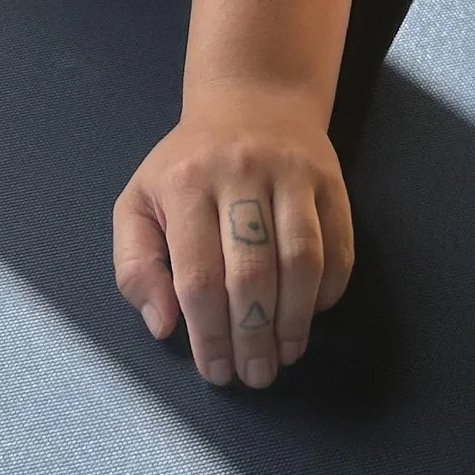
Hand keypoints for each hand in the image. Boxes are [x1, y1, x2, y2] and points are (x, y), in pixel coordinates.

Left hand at [112, 82, 354, 389]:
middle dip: (254, 335)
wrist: (251, 99)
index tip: (217, 371)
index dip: (209, 334)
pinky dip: (330, 291)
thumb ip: (136, 266)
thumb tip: (163, 324)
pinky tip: (312, 314)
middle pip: (252, 272)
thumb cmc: (187, 166)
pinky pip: (339, 246)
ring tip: (286, 354)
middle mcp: (240, 174)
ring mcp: (291, 174)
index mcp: (185, 185)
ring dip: (295, 319)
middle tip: (256, 375)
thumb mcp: (138, 205)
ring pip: (302, 260)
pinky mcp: (330, 179)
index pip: (199, 275)